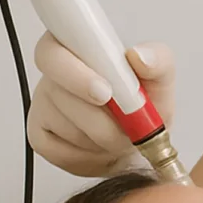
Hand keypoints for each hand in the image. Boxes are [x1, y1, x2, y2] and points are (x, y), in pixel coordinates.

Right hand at [27, 32, 175, 176]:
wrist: (141, 139)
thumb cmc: (145, 104)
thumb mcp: (161, 80)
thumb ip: (158, 60)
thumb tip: (139, 56)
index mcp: (77, 46)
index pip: (53, 51)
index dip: (74, 74)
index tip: (104, 92)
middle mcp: (54, 72)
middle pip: (58, 94)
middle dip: (99, 118)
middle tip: (126, 127)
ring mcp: (43, 105)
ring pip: (66, 127)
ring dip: (101, 139)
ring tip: (118, 134)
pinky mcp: (40, 137)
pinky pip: (63, 152)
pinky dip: (90, 157)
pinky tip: (102, 146)